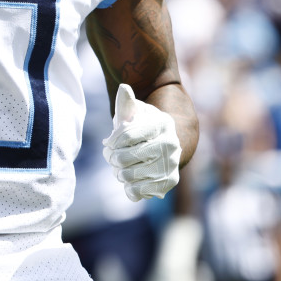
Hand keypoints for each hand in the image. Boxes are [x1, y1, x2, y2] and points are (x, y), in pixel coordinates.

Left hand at [102, 84, 180, 199]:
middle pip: (123, 159)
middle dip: (112, 157)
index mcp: (161, 123)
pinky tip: (132, 177)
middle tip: (113, 155)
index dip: (112, 141)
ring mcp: (170, 165)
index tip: (110, 141)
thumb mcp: (135, 112)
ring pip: (127, 176)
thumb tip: (123, 88)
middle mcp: (170, 144)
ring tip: (122, 166)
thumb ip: (126, 102)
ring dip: (118, 172)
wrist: (167, 144)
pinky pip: (136, 192)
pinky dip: (128, 187)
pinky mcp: (168, 183)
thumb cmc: (143, 126)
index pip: (125, 136)